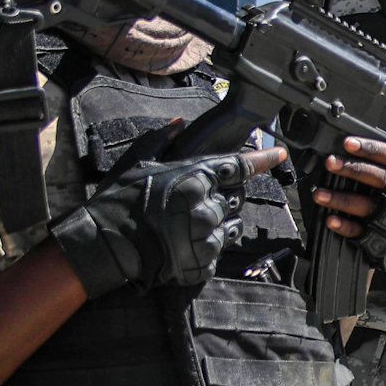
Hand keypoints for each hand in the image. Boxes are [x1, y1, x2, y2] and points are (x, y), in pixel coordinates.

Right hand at [52, 144, 287, 295]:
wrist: (106, 245)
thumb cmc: (120, 202)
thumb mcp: (138, 163)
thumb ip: (161, 140)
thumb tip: (178, 125)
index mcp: (195, 178)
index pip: (239, 166)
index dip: (261, 159)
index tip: (278, 154)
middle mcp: (207, 206)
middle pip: (236, 197)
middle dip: (223, 195)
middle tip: (196, 200)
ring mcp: (207, 236)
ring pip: (231, 223)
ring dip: (217, 220)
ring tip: (187, 222)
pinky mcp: (204, 261)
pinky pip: (220, 247)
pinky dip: (209, 243)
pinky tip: (186, 241)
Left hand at [313, 135, 385, 270]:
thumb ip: (381, 163)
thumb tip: (347, 147)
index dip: (372, 149)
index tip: (348, 144)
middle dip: (355, 170)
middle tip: (331, 163)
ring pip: (373, 207)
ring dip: (343, 200)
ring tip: (321, 194)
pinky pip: (366, 235)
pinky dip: (347, 226)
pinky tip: (331, 219)